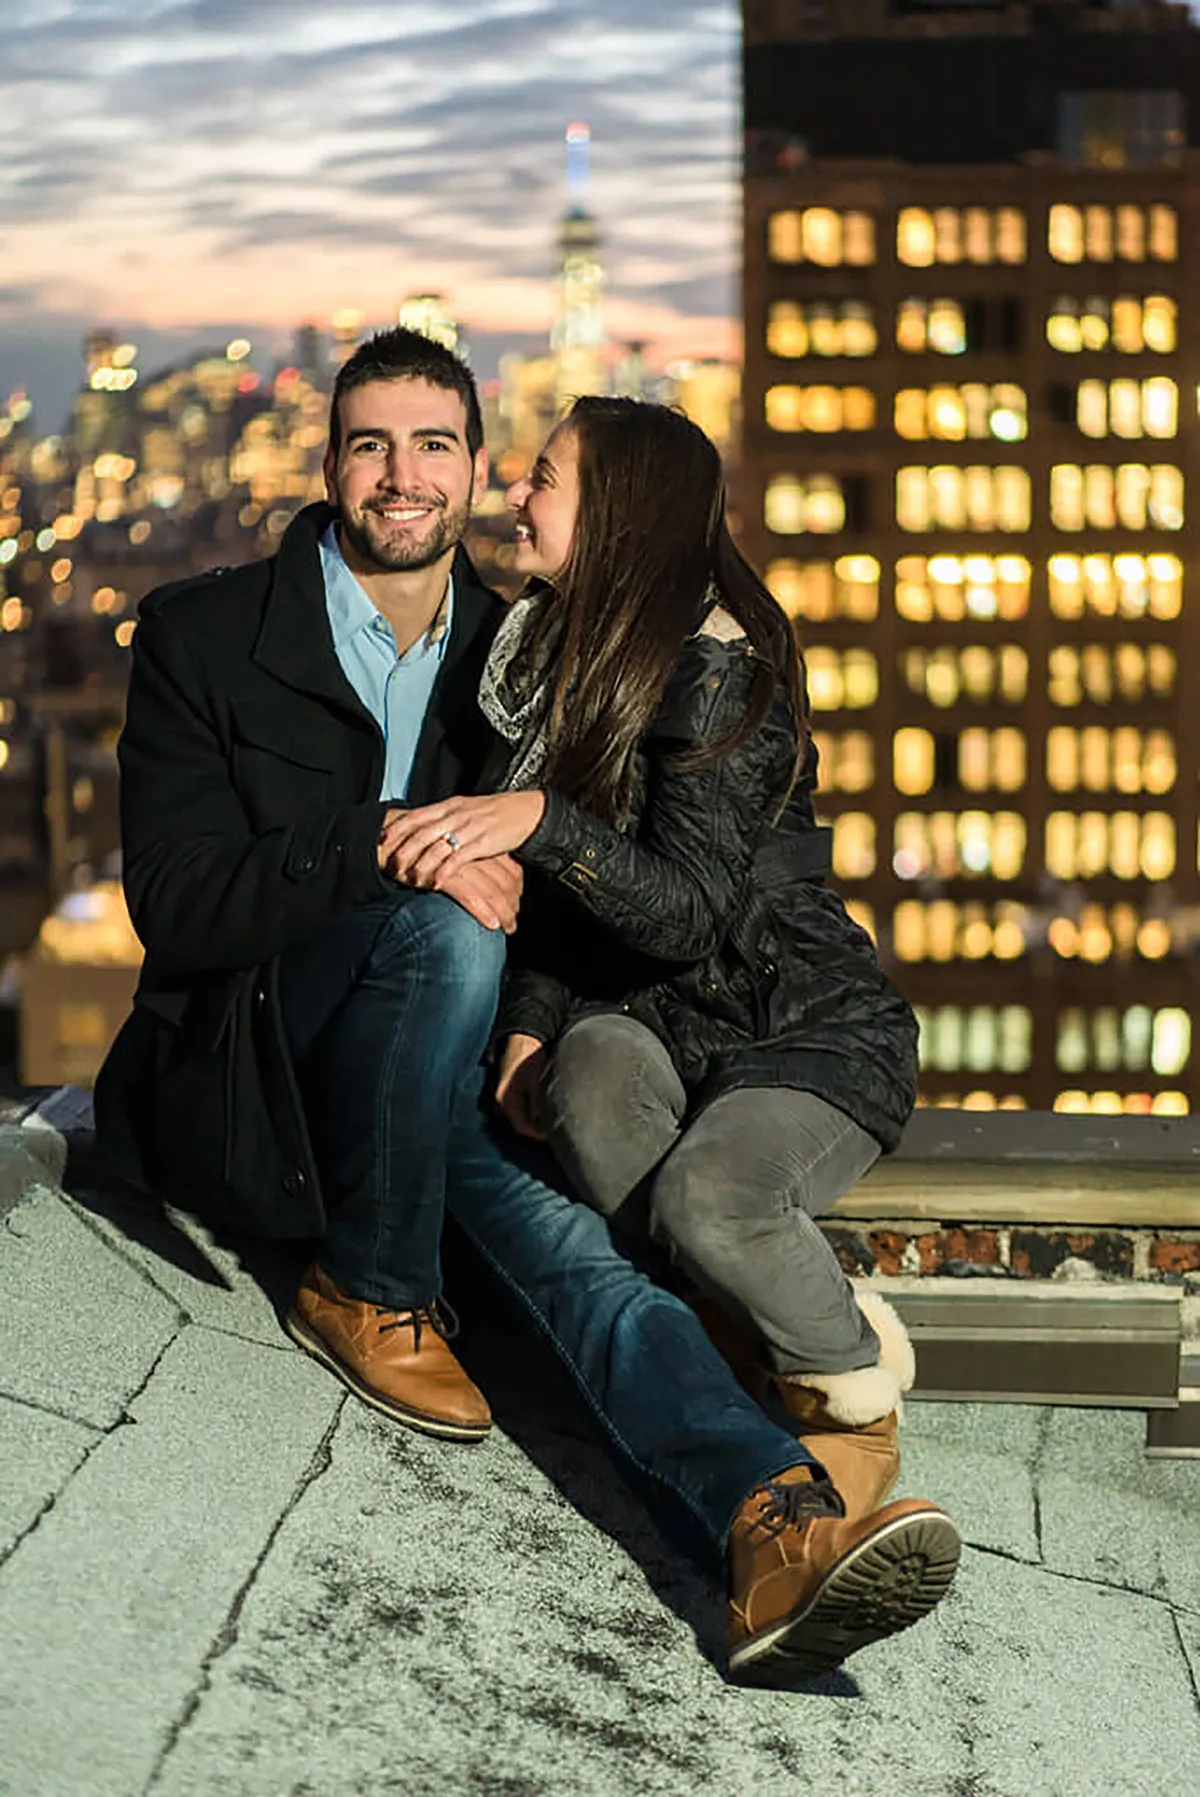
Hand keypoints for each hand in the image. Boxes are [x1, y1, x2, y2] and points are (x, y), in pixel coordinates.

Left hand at [379, 792, 545, 887]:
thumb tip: (420, 828)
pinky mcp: (482, 842)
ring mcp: (468, 828)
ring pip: (436, 847)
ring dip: (420, 866)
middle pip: (421, 833)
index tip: (381, 840)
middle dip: (403, 852)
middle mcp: (455, 815)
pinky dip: (443, 872)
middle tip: (391, 867)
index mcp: (448, 806)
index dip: (397, 828)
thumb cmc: (493, 813)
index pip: (415, 815)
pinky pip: (457, 859)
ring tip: (410, 880)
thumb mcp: (464, 810)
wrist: (524, 811)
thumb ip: (443, 818)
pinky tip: (435, 883)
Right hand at [390, 852, 522, 931]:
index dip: (518, 891)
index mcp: (480, 846)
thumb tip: (491, 884)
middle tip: (513, 924)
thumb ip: (473, 865)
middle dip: (512, 906)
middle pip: (506, 883)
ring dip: (503, 913)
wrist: (393, 843)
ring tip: (507, 928)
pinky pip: (470, 895)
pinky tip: (491, 925)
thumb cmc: (424, 853)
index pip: (512, 870)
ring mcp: (460, 864)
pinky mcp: (444, 875)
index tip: (516, 907)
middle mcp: (475, 854)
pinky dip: (483, 911)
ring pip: (492, 891)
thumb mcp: (454, 856)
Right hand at [495, 1033, 549, 1138]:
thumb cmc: (528, 1055)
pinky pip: (524, 1105)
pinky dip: (536, 1109)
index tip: (553, 1135)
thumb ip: (537, 1101)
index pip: (521, 1126)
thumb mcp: (535, 1079)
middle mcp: (503, 1100)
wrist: (522, 1036)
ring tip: (554, 1120)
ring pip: (524, 1114)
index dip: (538, 1133)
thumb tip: (542, 1122)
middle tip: (556, 1130)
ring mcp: (508, 1094)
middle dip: (539, 1128)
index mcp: (506, 1099)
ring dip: (538, 1119)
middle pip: (522, 1122)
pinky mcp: (514, 1088)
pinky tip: (548, 1107)